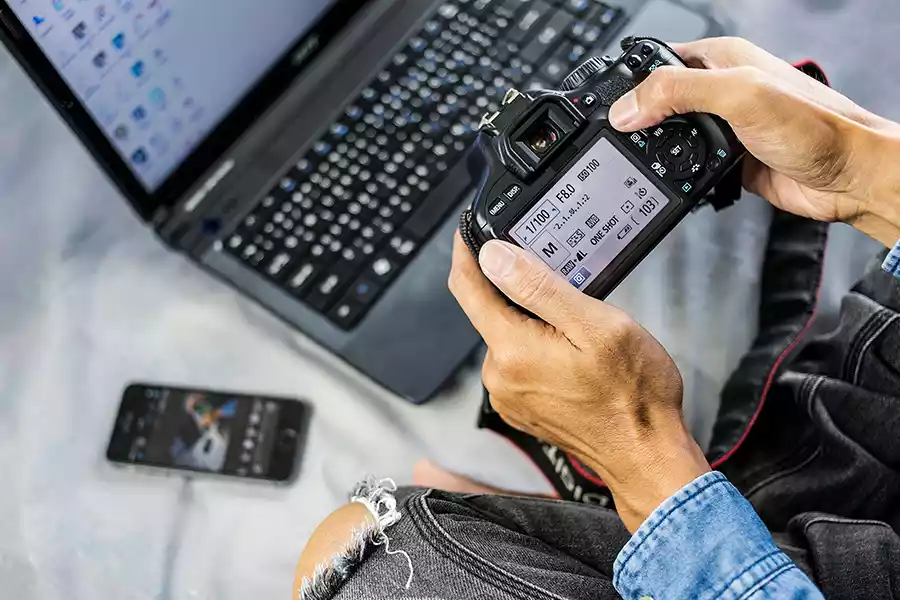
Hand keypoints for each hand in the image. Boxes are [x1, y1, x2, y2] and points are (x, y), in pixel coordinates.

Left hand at [449, 233, 709, 531]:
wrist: (646, 455)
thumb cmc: (632, 395)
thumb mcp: (596, 324)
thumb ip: (539, 288)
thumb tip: (493, 258)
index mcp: (512, 349)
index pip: (467, 288)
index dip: (467, 252)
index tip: (470, 230)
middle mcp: (500, 376)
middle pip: (490, 311)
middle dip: (517, 290)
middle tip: (560, 282)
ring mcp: (509, 395)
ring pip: (508, 337)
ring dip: (533, 322)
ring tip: (578, 329)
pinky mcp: (521, 407)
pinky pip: (519, 362)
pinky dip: (538, 348)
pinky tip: (573, 355)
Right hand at [609, 37, 899, 245]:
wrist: (848, 177)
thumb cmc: (815, 127)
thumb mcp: (738, 96)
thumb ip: (679, 93)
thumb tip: (627, 108)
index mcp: (721, 59)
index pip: (659, 60)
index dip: (631, 81)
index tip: (609, 106)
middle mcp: (720, 90)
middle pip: (659, 101)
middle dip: (638, 120)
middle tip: (618, 139)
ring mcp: (723, 127)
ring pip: (671, 137)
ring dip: (656, 151)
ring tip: (640, 161)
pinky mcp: (727, 161)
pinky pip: (686, 167)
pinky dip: (675, 175)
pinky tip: (671, 180)